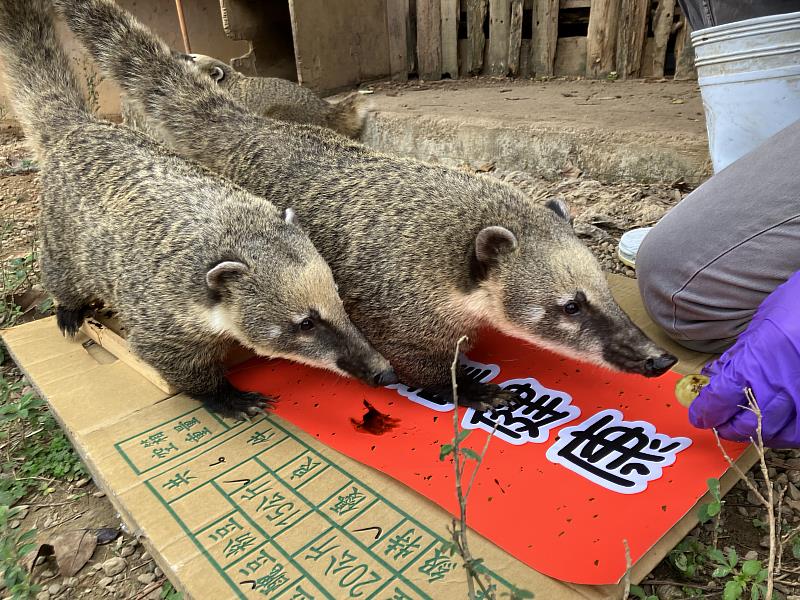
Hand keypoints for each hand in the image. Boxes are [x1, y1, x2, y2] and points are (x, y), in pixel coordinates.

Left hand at [688, 270, 799, 446]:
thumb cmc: (798, 305)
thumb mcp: (759, 326)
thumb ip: (739, 354)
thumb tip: (720, 373)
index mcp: (752, 363)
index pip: (718, 401)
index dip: (705, 412)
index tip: (699, 416)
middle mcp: (776, 386)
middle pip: (744, 424)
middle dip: (727, 427)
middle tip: (719, 424)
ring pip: (773, 433)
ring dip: (755, 432)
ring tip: (747, 426)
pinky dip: (787, 434)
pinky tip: (779, 427)